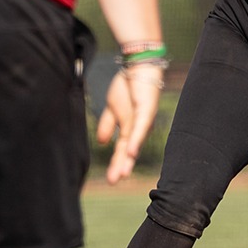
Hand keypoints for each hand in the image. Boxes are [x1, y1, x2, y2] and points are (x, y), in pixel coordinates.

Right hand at [95, 65, 162, 183]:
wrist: (137, 65)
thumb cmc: (127, 85)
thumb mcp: (112, 107)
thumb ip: (107, 124)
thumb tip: (100, 142)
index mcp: (130, 128)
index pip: (122, 149)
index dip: (117, 164)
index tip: (111, 180)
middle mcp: (138, 127)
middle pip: (129, 150)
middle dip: (121, 166)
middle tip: (113, 182)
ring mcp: (143, 120)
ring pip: (134, 142)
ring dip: (128, 158)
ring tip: (123, 174)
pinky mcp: (146, 110)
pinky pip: (140, 128)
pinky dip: (135, 140)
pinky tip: (131, 152)